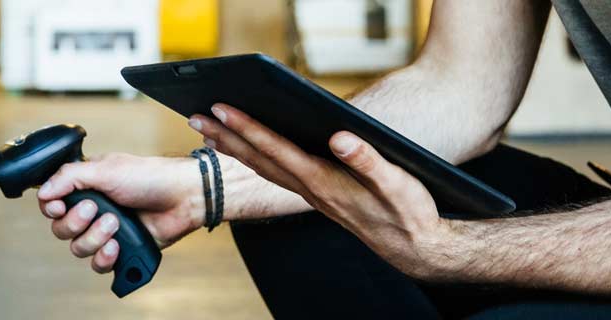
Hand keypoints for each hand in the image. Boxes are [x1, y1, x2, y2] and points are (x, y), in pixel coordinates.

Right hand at [36, 153, 205, 273]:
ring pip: (78, 248)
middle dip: (75, 222)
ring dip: (94, 237)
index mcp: (85, 187)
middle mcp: (91, 210)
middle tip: (97, 209)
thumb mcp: (106, 168)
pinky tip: (117, 246)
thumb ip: (70, 177)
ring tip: (116, 224)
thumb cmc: (149, 177)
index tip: (59, 206)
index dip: (50, 207)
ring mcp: (104, 231)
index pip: (51, 203)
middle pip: (60, 229)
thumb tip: (42, 191)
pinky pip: (97, 264)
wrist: (182, 197)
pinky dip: (104, 257)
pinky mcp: (119, 250)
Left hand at [189, 103, 451, 276]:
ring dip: (233, 149)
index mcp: (324, 181)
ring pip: (262, 168)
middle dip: (226, 137)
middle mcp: (311, 189)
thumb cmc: (408, 213)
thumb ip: (368, 160)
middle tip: (195, 116)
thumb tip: (339, 136)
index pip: (276, 150)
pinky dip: (254, 159)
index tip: (222, 110)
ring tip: (208, 131)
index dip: (247, 128)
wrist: (414, 248)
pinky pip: (276, 175)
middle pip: (258, 159)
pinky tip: (246, 150)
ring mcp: (311, 194)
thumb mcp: (396, 183)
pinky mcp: (318, 195)